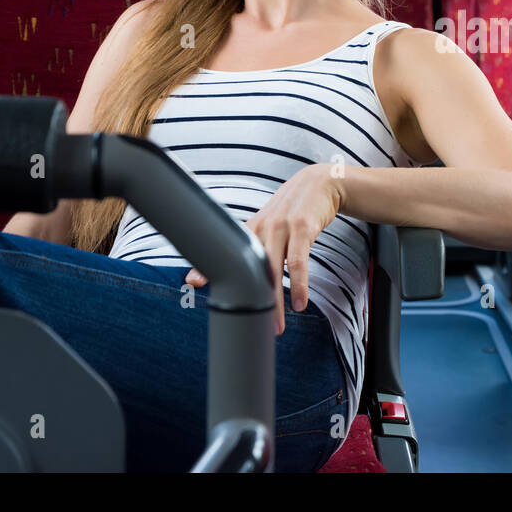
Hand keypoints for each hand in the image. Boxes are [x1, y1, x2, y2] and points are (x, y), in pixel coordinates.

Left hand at [185, 163, 345, 334]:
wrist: (320, 183)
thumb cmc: (294, 209)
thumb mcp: (272, 223)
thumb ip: (259, 244)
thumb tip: (247, 272)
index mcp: (251, 229)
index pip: (226, 251)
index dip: (207, 266)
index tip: (191, 282)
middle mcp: (262, 228)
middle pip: (250, 270)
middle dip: (250, 301)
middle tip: (251, 327)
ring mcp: (281, 227)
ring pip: (273, 271)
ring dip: (275, 302)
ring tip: (277, 326)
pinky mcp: (302, 228)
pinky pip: (298, 262)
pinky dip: (299, 285)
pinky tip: (300, 303)